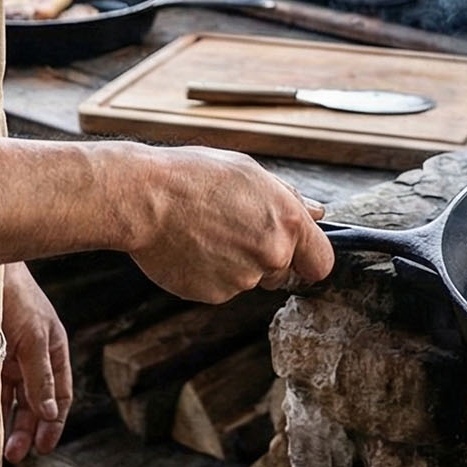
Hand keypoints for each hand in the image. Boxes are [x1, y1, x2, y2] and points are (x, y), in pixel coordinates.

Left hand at [0, 263, 68, 461]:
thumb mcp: (33, 338)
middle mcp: (34, 357)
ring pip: (12, 398)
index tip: (43, 449)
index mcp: (53, 352)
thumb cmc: (16, 297)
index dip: (54, 423)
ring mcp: (10, 355)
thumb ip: (41, 377)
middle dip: (28, 429)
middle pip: (35, 402)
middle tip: (14, 455)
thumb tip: (50, 413)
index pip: (60, 396)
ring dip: (8, 422)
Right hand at [121, 146, 335, 302]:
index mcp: (288, 223)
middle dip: (265, 256)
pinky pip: (220, 287)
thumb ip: (289, 198)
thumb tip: (317, 213)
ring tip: (205, 231)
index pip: (322, 262)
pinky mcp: (214, 294)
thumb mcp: (249, 172)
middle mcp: (272, 255)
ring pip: (249, 279)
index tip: (299, 255)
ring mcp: (243, 279)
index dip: (310, 259)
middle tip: (232, 227)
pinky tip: (191, 247)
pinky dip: (209, 273)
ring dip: (235, 263)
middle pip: (282, 272)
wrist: (144, 198)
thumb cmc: (195, 176)